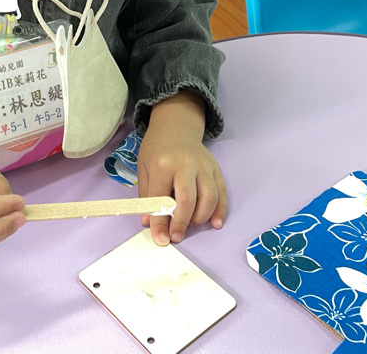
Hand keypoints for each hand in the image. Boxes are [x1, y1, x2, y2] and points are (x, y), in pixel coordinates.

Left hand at [137, 93, 226, 245]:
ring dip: (201, 218)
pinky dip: (220, 210)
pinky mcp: (215, 168)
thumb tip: (148, 224)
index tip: (161, 240)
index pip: (161, 198)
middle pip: (188, 199)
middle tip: (176, 236)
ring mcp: (203, 166)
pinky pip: (222, 192)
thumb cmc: (157, 150)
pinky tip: (215, 223)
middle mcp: (185, 164)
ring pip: (208, 197)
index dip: (160, 222)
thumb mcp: (144, 168)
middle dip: (182, 223)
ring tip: (191, 225)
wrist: (176, 127)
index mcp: (162, 164)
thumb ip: (146, 196)